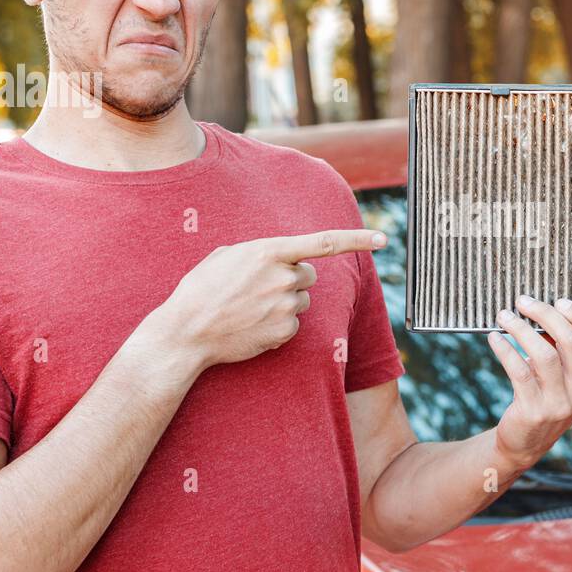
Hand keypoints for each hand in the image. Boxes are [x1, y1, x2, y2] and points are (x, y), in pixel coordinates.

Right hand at [153, 229, 386, 369]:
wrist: (186, 332)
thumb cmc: (201, 290)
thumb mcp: (226, 256)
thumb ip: (260, 252)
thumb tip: (280, 257)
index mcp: (269, 251)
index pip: (324, 243)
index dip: (357, 240)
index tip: (384, 239)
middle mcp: (284, 277)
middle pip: (309, 275)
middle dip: (293, 279)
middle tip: (260, 288)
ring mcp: (287, 306)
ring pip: (301, 301)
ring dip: (284, 302)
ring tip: (250, 308)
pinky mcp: (286, 331)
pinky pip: (294, 324)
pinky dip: (278, 326)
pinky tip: (252, 326)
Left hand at [487, 294, 571, 469]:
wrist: (525, 441)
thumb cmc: (545, 395)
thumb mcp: (565, 376)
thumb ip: (563, 347)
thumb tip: (542, 309)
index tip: (559, 301)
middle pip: (571, 340)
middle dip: (545, 314)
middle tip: (523, 302)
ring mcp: (560, 404)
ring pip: (544, 353)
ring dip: (521, 329)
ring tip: (504, 317)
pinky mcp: (534, 410)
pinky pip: (519, 370)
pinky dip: (505, 350)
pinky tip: (495, 338)